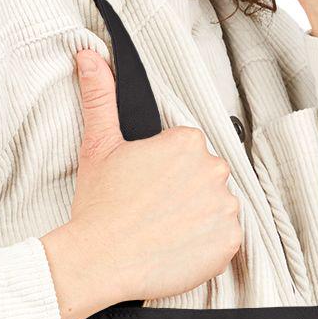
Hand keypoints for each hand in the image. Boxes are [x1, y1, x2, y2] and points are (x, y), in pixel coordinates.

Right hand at [40, 47, 241, 318]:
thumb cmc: (98, 206)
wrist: (99, 262)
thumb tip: (88, 56)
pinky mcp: (229, 243)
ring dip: (197, 217)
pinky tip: (177, 247)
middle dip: (184, 191)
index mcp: (187, 142)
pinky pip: (225, 239)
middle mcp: (213, 170)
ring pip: (217, 206)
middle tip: (152, 210)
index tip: (145, 187)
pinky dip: (207, 245)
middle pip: (205, 177)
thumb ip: (100, 97)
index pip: (187, 151)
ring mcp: (225, 207)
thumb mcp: (98, 146)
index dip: (165, 171)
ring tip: (163, 230)